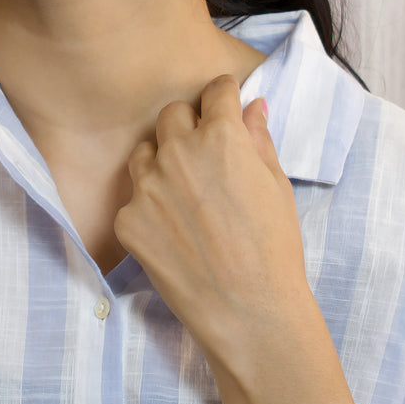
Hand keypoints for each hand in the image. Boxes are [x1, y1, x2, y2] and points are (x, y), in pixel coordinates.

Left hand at [114, 74, 311, 372]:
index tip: (224, 104)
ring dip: (162, 161)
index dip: (223, 96)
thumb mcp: (277, 186)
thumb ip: (258, 139)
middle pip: (172, 114)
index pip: (214, 91)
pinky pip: (134, 198)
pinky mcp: (128, 220)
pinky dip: (150, 207)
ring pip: (145, 152)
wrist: (249, 312)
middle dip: (188, 125)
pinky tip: (173, 231)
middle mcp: (178, 152)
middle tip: (205, 154)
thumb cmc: (274, 249)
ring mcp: (147, 186)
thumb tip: (254, 106)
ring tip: (186, 194)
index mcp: (221, 136)